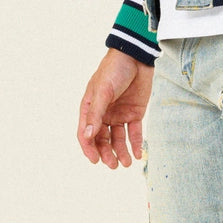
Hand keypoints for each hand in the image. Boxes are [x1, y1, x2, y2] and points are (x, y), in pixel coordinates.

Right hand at [77, 48, 153, 168]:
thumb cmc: (114, 70)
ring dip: (121, 152)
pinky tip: (137, 154)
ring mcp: (119, 114)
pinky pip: (134, 132)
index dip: (89, 148)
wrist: (136, 56)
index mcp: (90, 108)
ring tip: (126, 163)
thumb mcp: (103, 91)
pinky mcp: (135, 113)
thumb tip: (87, 136)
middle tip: (114, 165)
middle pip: (102, 140)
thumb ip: (96, 114)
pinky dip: (135, 144)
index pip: (86, 134)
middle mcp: (104, 114)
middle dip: (107, 153)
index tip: (96, 161)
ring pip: (118, 139)